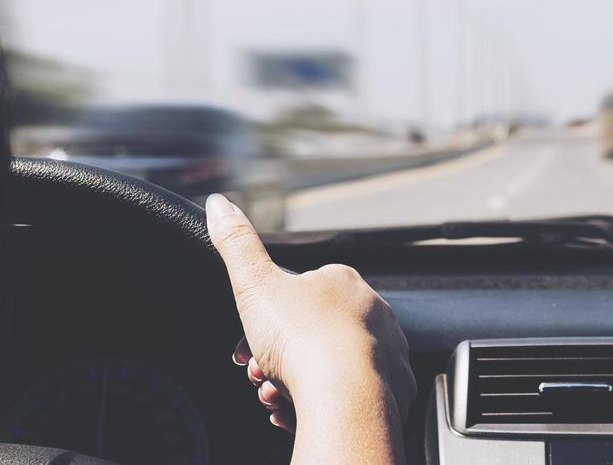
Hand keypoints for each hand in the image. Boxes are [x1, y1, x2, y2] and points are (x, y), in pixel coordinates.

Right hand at [206, 193, 415, 463]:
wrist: (344, 396)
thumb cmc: (302, 339)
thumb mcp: (255, 284)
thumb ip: (236, 243)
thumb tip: (218, 203)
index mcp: (343, 282)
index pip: (299, 296)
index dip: (265, 322)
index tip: (244, 346)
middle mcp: (373, 311)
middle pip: (312, 334)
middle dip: (278, 356)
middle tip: (258, 374)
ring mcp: (387, 350)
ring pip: (330, 366)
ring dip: (295, 382)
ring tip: (275, 395)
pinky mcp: (394, 388)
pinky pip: (351, 396)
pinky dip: (322, 403)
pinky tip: (298, 410)